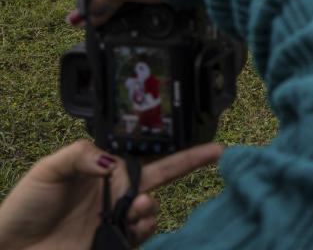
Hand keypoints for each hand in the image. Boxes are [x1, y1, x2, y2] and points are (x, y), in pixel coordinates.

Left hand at [0, 139, 221, 248]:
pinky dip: (142, 228)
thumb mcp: (48, 170)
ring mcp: (116, 221)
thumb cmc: (24, 208)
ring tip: (133, 209)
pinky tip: (130, 224)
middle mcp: (116, 194)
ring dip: (150, 206)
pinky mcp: (113, 244)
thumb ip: (82, 155)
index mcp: (105, 171)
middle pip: (163, 178)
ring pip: (153, 209)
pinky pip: (142, 235)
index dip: (179, 151)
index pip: (146, 156)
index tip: (212, 147)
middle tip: (206, 158)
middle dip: (189, 165)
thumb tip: (114, 159)